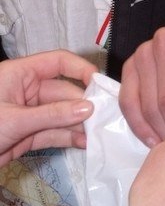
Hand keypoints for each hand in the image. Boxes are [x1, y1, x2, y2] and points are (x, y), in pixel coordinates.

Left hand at [0, 50, 95, 164]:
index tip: (101, 84)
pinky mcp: (27, 136)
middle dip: (84, 104)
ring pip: (60, 115)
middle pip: (63, 92)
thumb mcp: (14, 120)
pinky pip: (53, 133)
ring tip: (101, 134)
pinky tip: (85, 143)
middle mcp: (27, 91)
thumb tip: (88, 109)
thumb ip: (52, 115)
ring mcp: (28, 114)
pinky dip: (68, 138)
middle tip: (108, 117)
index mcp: (20, 74)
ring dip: (79, 124)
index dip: (80, 70)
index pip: (57, 62)